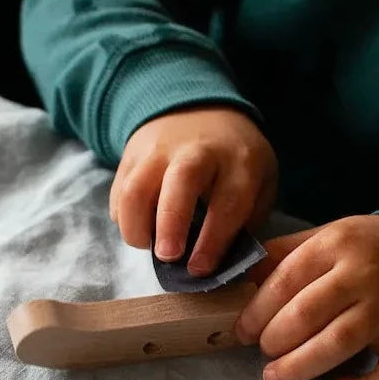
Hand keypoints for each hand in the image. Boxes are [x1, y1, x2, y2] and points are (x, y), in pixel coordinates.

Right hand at [109, 107, 277, 275]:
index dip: (213, 240)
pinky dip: (124, 218)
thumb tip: (223, 267)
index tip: (200, 269)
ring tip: (148, 245)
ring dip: (137, 225)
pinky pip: (119, 191)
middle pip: (180, 182)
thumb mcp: (260, 182)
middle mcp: (198, 151)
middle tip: (168, 256)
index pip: (228, 202)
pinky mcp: (131, 154)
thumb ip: (246, 221)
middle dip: (171, 223)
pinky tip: (140, 228)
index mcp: (240, 162)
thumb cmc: (236, 160)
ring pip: (136, 187)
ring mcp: (160, 149)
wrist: (200, 110)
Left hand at [234, 215, 378, 379]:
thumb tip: (238, 277)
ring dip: (300, 366)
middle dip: (275, 338)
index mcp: (336, 245)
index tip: (242, 330)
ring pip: (338, 344)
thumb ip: (284, 253)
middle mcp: (362, 276)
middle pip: (307, 313)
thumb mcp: (327, 235)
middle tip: (262, 351)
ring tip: (275, 377)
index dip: (257, 309)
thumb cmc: (369, 247)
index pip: (286, 279)